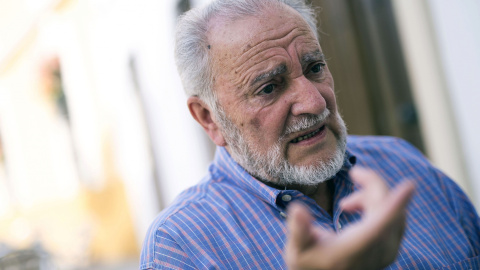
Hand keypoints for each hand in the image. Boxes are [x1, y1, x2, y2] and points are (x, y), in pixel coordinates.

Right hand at [285, 168, 414, 269]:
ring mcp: (388, 250)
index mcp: (356, 248)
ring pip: (393, 210)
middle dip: (373, 185)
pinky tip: (353, 208)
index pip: (381, 223)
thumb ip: (299, 229)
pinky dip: (377, 204)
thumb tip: (297, 209)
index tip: (410, 185)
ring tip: (345, 204)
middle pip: (388, 208)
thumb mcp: (298, 250)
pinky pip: (393, 216)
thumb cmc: (310, 264)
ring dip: (372, 196)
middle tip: (353, 174)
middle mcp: (378, 250)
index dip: (395, 203)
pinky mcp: (391, 247)